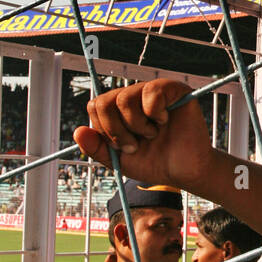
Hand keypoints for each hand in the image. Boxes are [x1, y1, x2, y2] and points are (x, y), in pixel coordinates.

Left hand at [73, 78, 214, 192]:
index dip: (104, 129)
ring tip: (152, 134)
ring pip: (125, 98)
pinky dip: (155, 113)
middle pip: (105, 102)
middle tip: (135, 145)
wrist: (184, 172)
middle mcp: (134, 97)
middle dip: (116, 131)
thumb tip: (77, 131)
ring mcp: (152, 91)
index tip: (122, 147)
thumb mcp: (119, 160)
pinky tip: (164, 121)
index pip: (96, 106)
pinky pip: (151, 92)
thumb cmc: (155, 163)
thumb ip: (97, 148)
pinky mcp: (173, 89)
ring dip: (136, 125)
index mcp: (119, 111)